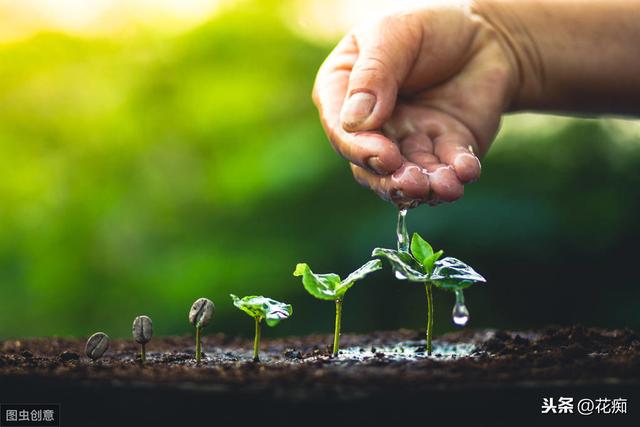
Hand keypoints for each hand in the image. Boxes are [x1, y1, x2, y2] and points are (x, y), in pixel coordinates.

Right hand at [312, 3, 516, 205]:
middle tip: (412, 182)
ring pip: (406, 175)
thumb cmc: (430, 26)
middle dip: (390, 178)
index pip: (340, 128)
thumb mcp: (394, 34)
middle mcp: (372, 125)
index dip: (359, 147)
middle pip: (369, 163)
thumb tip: (356, 121)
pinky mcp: (444, 150)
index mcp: (344, 92)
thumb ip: (373, 74)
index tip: (384, 154)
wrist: (486, 34)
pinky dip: (456, 173)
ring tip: (444, 186)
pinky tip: (466, 170)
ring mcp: (407, 141)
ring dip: (423, 185)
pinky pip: (446, 169)